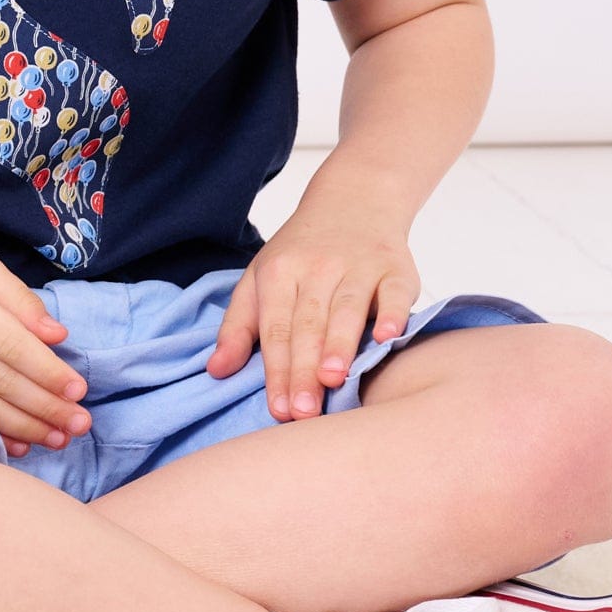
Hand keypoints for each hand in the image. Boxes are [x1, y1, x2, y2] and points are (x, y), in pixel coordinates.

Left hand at [207, 169, 419, 418]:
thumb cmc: (301, 252)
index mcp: (278, 272)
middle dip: (304, 369)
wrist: (354, 199)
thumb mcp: (260, 279)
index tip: (279, 410)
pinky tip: (389, 338)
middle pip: (308, 325)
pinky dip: (394, 314)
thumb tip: (216, 370)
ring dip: (340, 344)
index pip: (275, 329)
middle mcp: (317, 268)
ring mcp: (358, 266)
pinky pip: (395, 293)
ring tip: (333, 379)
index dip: (276, 370)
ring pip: (347, 309)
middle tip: (303, 412)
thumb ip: (239, 326)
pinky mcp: (395, 268)